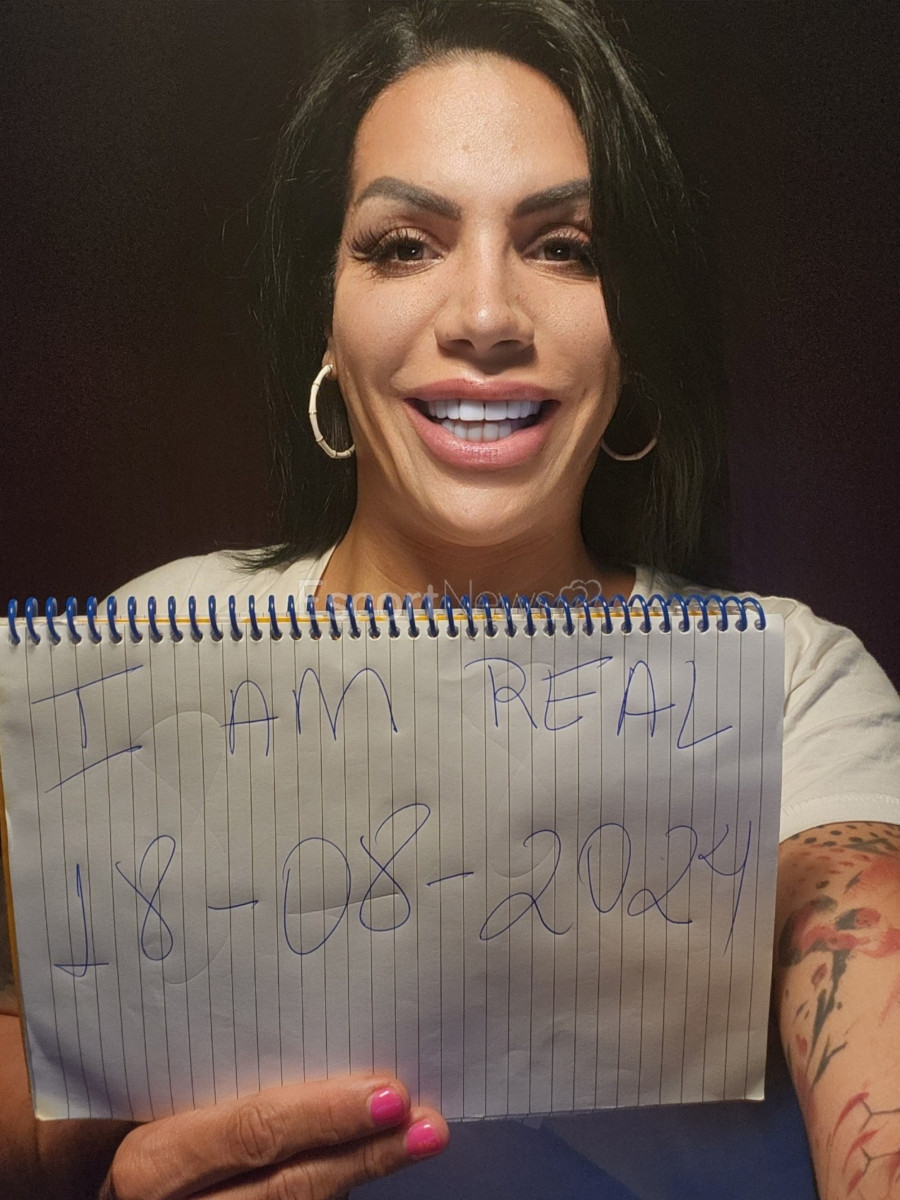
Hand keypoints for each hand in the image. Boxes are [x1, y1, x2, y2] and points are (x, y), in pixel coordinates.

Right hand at [99, 1074, 447, 1199]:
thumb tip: (319, 1029)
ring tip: (419, 1139)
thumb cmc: (132, 1126)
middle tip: (429, 1125)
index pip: (253, 1134)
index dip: (325, 1117)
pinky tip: (370, 1162)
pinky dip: (335, 1188)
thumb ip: (222, 1077)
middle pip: (288, 1186)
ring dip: (361, 1173)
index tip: (389, 1095)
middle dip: (365, 1155)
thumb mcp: (157, 1100)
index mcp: (153, 1162)